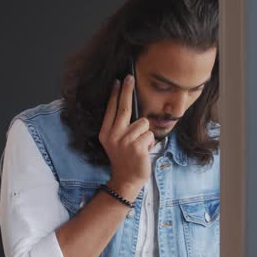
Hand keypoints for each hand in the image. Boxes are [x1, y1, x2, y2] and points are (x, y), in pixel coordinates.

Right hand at [98, 75, 154, 197]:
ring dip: (146, 133)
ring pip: (143, 123)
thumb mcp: (116, 142)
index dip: (116, 94)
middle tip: (130, 76)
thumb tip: (130, 107)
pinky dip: (150, 142)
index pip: (112, 109)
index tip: (119, 80)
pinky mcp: (137, 147)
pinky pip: (150, 134)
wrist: (126, 179)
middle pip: (123, 108)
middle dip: (127, 90)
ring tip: (140, 145)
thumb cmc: (125, 158)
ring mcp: (124, 141)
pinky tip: (144, 151)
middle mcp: (113, 135)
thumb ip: (120, 127)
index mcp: (106, 133)